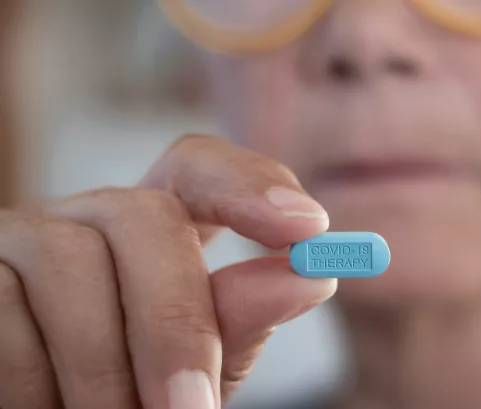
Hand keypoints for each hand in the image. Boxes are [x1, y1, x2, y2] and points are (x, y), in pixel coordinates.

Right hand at [0, 134, 336, 408]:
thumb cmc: (131, 391)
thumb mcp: (194, 365)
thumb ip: (238, 324)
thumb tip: (306, 278)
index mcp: (153, 228)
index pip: (200, 168)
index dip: (250, 182)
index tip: (309, 226)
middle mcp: (88, 216)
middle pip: (145, 215)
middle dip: (174, 321)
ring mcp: (21, 238)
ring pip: (69, 263)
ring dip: (102, 369)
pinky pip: (5, 314)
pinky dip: (37, 383)